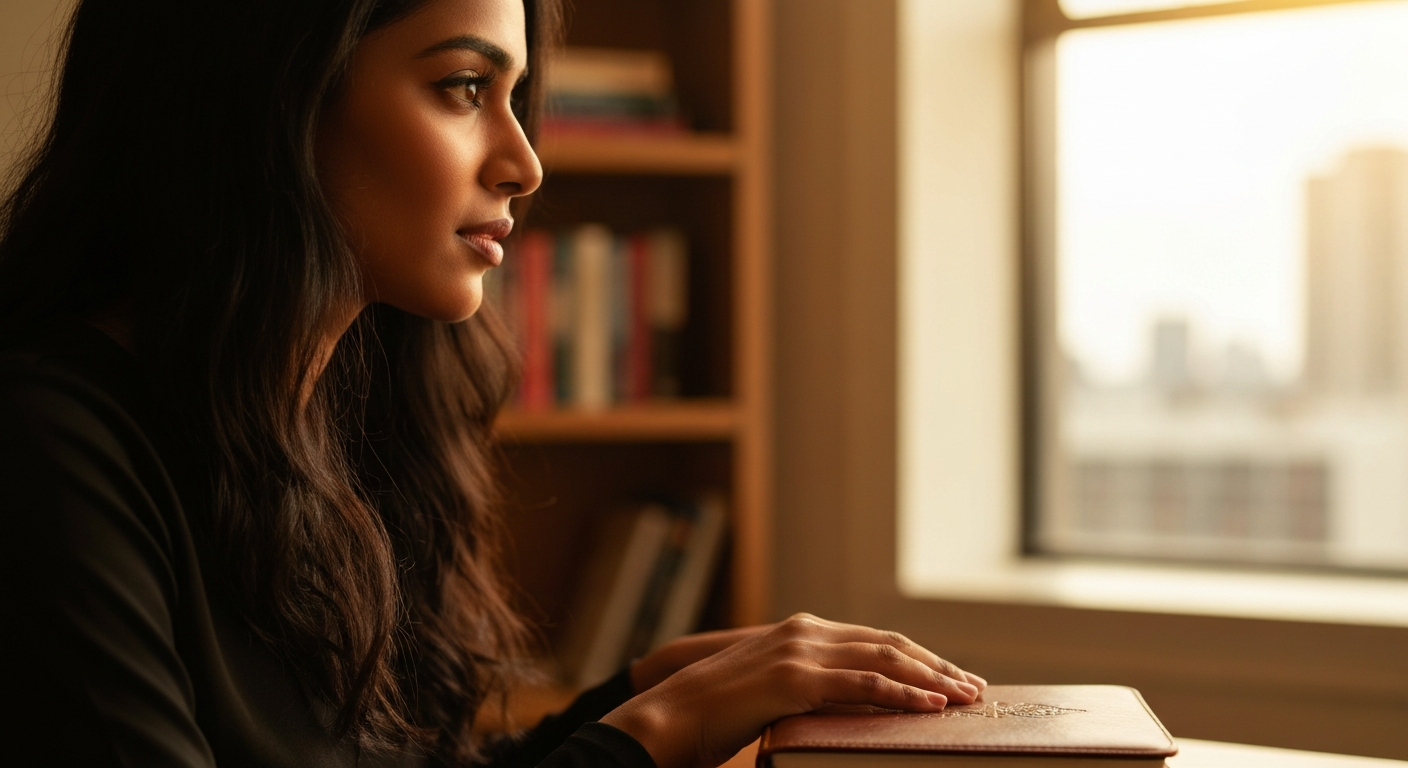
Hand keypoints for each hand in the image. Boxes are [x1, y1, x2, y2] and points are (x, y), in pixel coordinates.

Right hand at [601, 613, 985, 767]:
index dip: (918, 659)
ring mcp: (800, 652)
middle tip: (973, 687)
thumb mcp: (771, 692)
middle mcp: (805, 632)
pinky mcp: (794, 680)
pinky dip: (902, 695)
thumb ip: (808, 688)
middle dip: (936, 665)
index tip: (950, 678)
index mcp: (801, 631)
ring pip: (884, 660)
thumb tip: (847, 706)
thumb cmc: (714, 715)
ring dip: (931, 679)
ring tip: (964, 697)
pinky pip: (862, 686)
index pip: (875, 641)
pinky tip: (930, 706)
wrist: (667, 718)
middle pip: (889, 646)